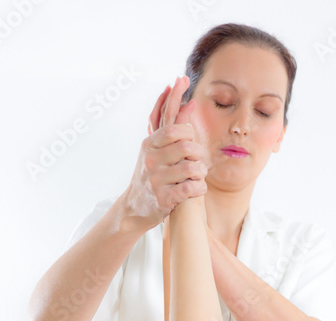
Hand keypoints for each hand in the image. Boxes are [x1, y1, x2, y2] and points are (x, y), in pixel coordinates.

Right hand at [122, 76, 209, 229]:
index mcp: (149, 145)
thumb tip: (184, 96)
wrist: (134, 207)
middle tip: (199, 159)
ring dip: (201, 172)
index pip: (173, 129)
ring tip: (199, 175)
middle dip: (198, 153)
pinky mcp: (164, 199)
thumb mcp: (155, 147)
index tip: (192, 137)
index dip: (189, 130)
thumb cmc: (151, 174)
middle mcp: (151, 161)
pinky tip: (198, 188)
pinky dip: (199, 188)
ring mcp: (156, 180)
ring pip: (191, 169)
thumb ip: (170, 123)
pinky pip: (190, 189)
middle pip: (186, 148)